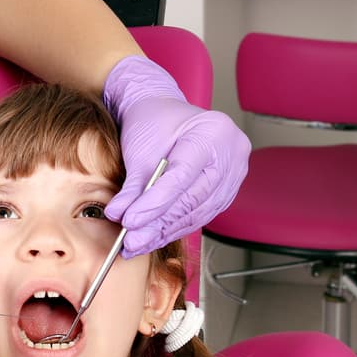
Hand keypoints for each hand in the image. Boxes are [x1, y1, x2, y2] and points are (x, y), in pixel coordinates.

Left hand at [103, 56, 250, 256]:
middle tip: (130, 242)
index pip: (182, 176)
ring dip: (165, 232)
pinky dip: (175, 227)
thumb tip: (121, 218)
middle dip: (158, 224)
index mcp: (213, 132)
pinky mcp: (227, 189)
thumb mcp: (139, 149)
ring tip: (136, 244)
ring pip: (198, 211)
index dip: (155, 203)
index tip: (129, 222)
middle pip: (193, 198)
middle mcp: (233, 153)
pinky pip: (201, 213)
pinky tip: (153, 237)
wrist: (162, 111)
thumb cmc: (152, 123)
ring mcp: (235, 172)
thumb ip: (133, 185)